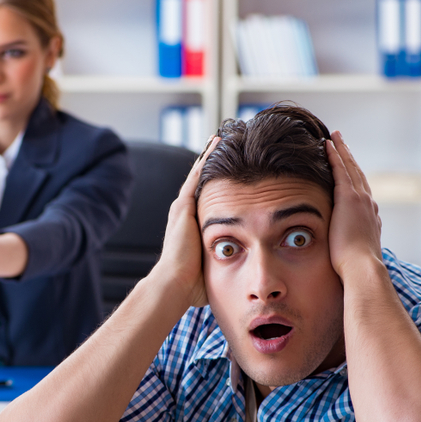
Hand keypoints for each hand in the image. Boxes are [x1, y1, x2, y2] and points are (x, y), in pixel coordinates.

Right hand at [151, 137, 219, 307]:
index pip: (208, 199)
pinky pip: (196, 177)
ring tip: (220, 136)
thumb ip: (225, 262)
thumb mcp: (213, 267)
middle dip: (213, 163)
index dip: (219, 183)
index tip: (231, 170)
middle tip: (225, 142)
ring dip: (209, 156)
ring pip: (199, 175)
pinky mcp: (183, 207)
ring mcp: (182, 208)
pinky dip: (205, 159)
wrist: (174, 285)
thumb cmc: (193, 285)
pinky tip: (215, 143)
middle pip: (202, 182)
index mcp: (192, 227)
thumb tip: (246, 272)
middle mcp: (185, 213)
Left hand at [326, 130, 382, 279]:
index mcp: (370, 217)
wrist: (362, 268)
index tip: (349, 167)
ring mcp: (360, 200)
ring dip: (342, 151)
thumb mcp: (355, 253)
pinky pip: (341, 170)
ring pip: (350, 168)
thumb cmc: (355, 268)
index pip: (361, 192)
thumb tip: (344, 253)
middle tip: (342, 142)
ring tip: (335, 137)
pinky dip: (335, 156)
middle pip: (358, 174)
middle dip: (350, 158)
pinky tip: (327, 144)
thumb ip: (350, 246)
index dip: (355, 177)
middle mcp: (368, 204)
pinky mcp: (348, 198)